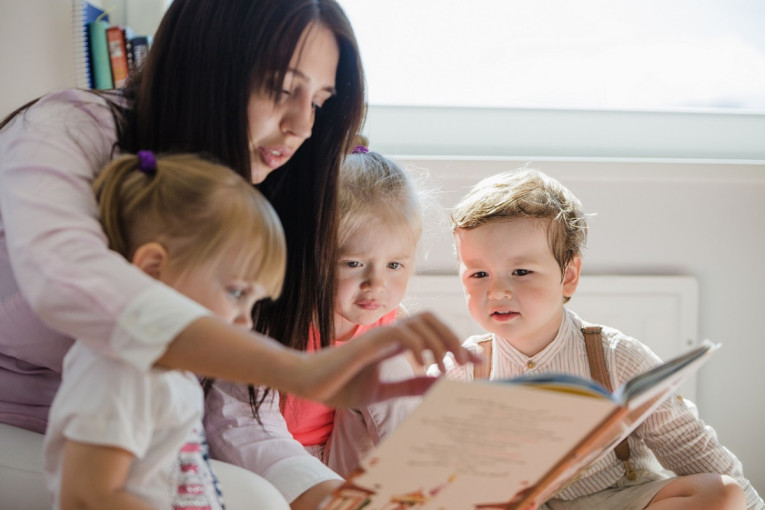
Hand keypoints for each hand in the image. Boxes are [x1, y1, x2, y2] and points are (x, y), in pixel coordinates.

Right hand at [298, 311, 480, 407]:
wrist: (310, 385)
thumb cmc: (341, 386)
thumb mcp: (384, 391)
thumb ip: (410, 386)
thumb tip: (438, 384)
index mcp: (395, 344)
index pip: (432, 333)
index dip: (456, 344)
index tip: (474, 360)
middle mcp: (390, 334)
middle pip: (431, 320)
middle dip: (453, 337)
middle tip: (466, 361)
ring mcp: (380, 334)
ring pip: (421, 322)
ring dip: (439, 341)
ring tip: (444, 365)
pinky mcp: (370, 341)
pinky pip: (402, 333)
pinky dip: (418, 345)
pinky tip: (423, 364)